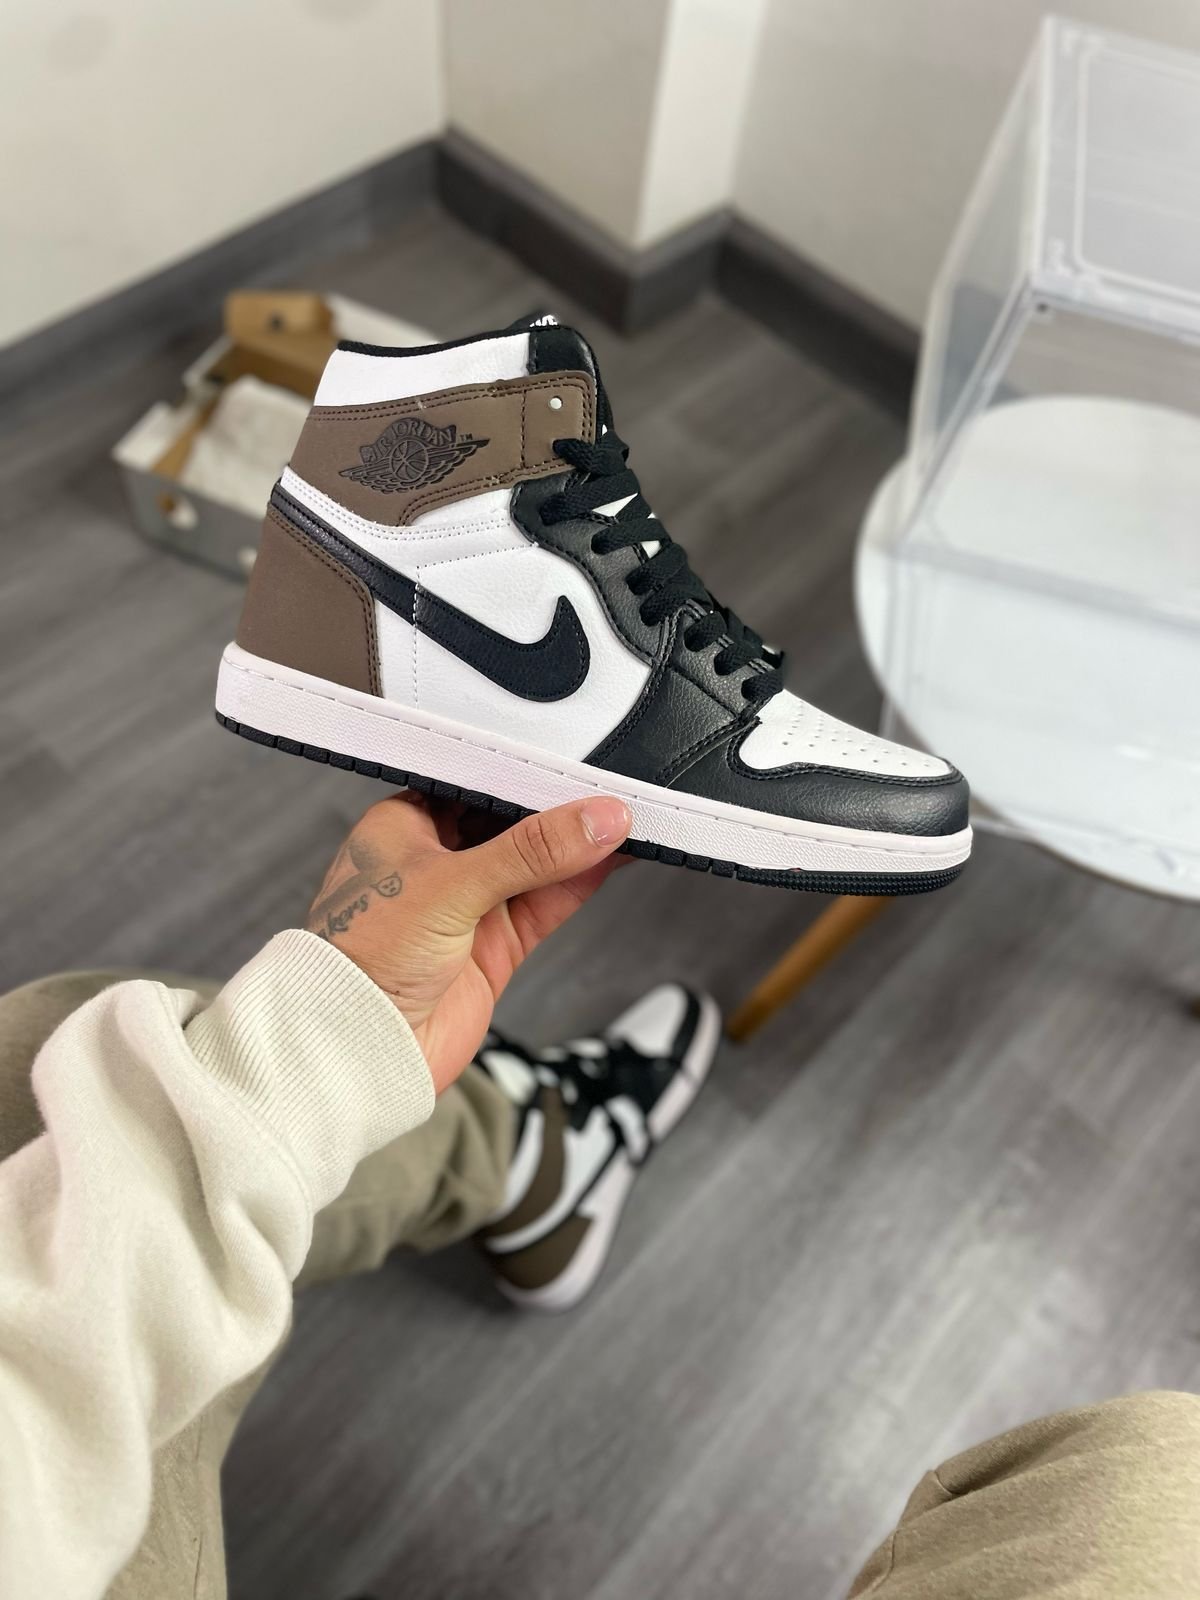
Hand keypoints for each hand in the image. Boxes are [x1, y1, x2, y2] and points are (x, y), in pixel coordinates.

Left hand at [305, 792, 631, 1091]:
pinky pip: (548, 903)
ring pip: (538, 865)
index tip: (571, 765)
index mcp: (404, 826)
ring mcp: (469, 905)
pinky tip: (612, 859)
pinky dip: (580, 882)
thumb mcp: (450, 886)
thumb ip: (530, 852)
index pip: (476, 785)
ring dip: (578, 846)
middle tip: (607, 793)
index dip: (525, 776)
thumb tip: (592, 821)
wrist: (357, 1048)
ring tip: (624, 820)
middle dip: (559, 810)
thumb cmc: (360, 961)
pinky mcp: (495, 945)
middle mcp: (437, 861)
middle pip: (512, 824)